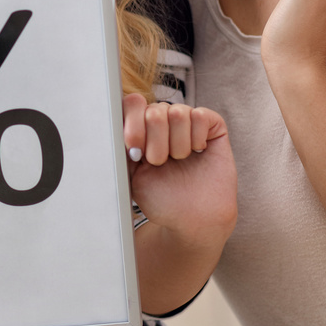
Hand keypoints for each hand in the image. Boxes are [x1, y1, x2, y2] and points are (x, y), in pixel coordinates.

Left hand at [123, 93, 235, 242]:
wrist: (195, 219)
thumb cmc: (164, 200)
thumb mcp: (133, 176)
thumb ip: (123, 148)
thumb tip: (114, 122)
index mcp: (142, 130)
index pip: (132, 105)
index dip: (133, 125)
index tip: (135, 151)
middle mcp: (163, 122)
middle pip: (154, 110)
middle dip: (156, 143)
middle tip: (161, 163)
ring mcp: (187, 122)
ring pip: (177, 112)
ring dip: (177, 144)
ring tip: (180, 160)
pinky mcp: (211, 125)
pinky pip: (199, 115)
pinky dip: (197, 138)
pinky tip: (198, 152)